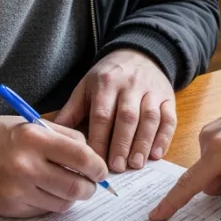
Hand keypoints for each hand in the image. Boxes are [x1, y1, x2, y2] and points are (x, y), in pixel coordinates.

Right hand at [0, 115, 107, 217]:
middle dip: (90, 187)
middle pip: (76, 186)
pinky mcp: (13, 207)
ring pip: (64, 202)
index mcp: (34, 138)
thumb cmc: (0, 136)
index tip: (100, 169)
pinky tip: (46, 191)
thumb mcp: (31, 124)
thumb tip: (91, 155)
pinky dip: (52, 202)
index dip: (97, 165)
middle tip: (90, 183)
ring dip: (72, 196)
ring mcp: (19, 189)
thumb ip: (63, 136)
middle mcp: (27, 165)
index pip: (81, 155)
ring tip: (68, 186)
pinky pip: (45, 210)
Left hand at [55, 49, 175, 172]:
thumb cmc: (108, 76)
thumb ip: (71, 112)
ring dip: (143, 143)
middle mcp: (130, 85)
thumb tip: (51, 136)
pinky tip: (156, 154)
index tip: (94, 161)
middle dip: (121, 144)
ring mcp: (151, 91)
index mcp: (106, 83)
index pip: (102, 114)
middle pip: (127, 117)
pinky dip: (164, 137)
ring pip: (149, 118)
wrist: (139, 53)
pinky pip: (169, 118)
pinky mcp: (168, 97)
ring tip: (135, 164)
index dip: (99, 139)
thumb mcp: (86, 87)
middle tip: (116, 167)